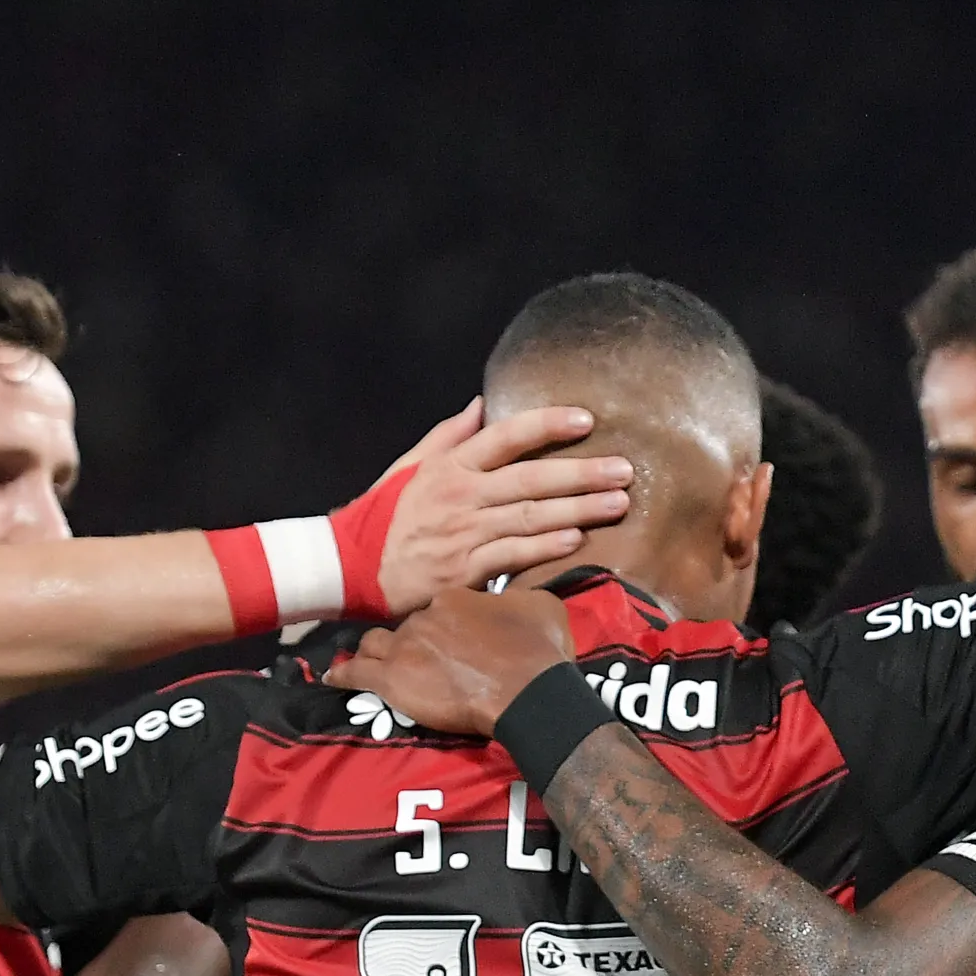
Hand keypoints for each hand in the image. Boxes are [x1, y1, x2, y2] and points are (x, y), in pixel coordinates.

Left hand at [330, 588, 577, 736]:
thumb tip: (512, 599)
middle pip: (408, 624)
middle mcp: (423, 615)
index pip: (438, 606)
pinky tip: (334, 676)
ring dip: (381, 652)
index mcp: (454, 596)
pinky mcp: (390, 678)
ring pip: (377, 642)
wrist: (528, 691)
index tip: (456, 639)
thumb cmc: (539, 650)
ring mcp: (403, 646)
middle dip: (416, 639)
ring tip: (382, 663)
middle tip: (431, 660)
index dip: (446, 624)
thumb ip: (515, 598)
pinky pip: (356, 672)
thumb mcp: (540, 606)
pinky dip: (344, 673)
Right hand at [375, 401, 633, 616]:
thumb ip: (449, 435)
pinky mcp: (462, 572)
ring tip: (618, 503)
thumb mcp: (410, 466)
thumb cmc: (385, 516)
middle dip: (582, 473)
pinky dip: (545, 549)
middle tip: (625, 469)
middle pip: (531, 479)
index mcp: (450, 466)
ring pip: (530, 518)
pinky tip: (577, 540)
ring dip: (578, 510)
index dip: (547, 424)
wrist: (350, 569)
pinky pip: (512, 557)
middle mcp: (460, 496)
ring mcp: (462, 534)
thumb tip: (483, 403)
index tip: (587, 420)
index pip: (506, 436)